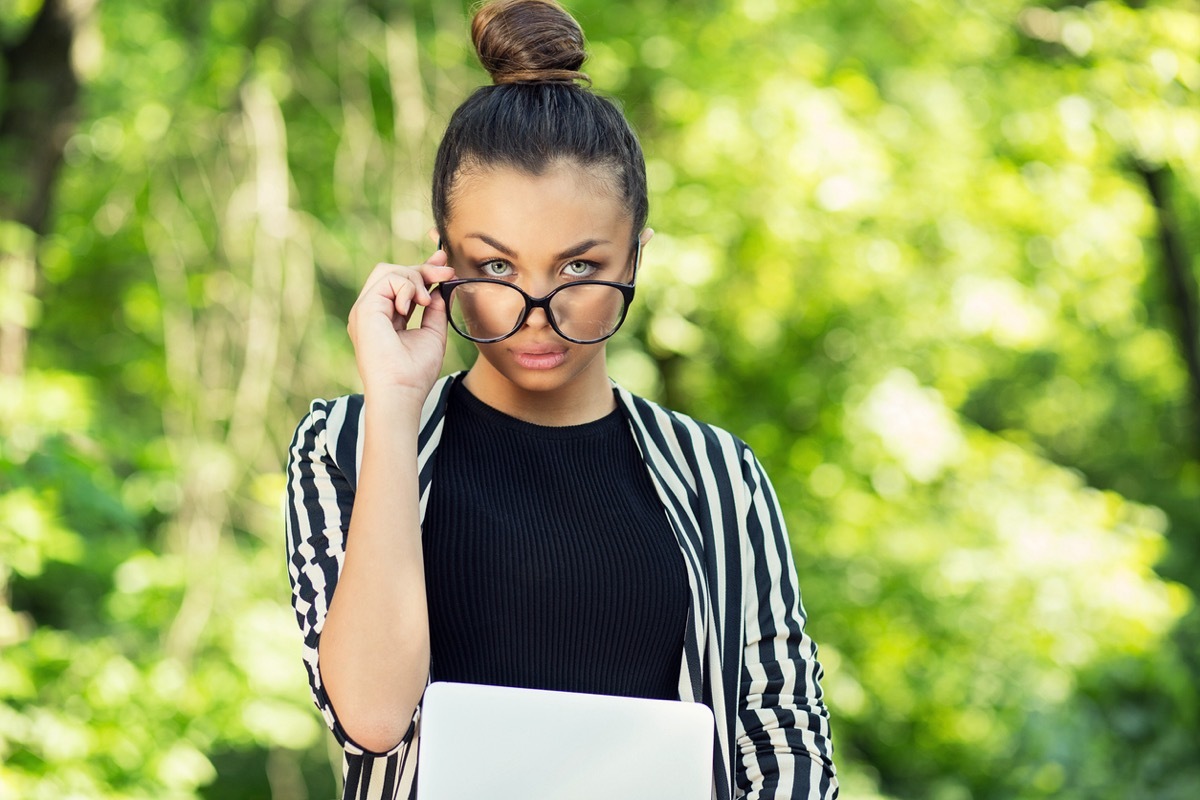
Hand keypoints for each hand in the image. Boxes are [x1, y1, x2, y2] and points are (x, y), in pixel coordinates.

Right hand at [347, 249, 457, 399]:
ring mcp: (365, 310)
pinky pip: (388, 279)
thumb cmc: (415, 373)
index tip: (445, 267)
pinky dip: (408, 286)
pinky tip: (419, 303)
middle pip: (392, 272)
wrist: (401, 392)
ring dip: (416, 277)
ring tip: (428, 300)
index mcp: (383, 318)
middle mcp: (371, 312)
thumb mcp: (432, 334)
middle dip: (423, 268)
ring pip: (388, 271)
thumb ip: (435, 311)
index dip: (422, 271)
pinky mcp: (365, 309)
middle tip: (447, 272)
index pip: (399, 284)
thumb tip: (441, 289)